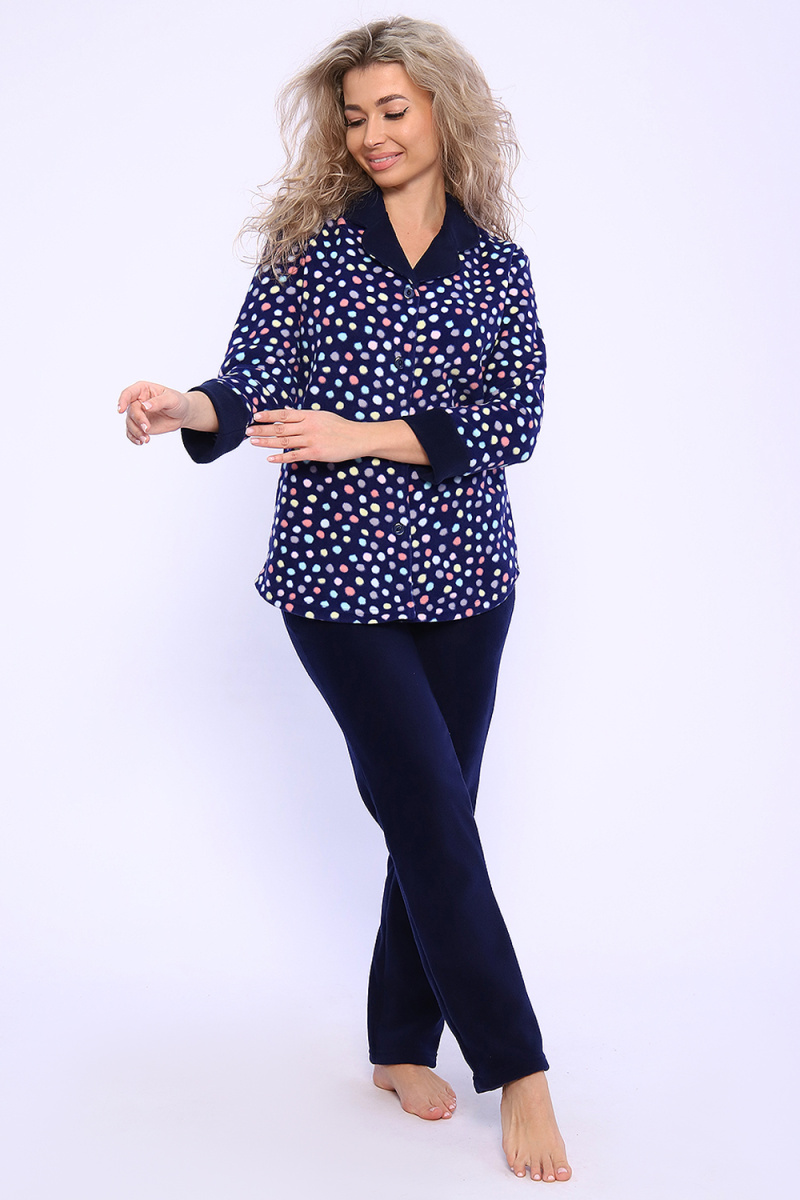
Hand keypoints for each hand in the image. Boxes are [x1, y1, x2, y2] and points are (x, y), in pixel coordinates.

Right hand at [117, 381, 191, 444]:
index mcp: (142, 390)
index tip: (121, 410)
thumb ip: (159, 402)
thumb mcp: (172, 399)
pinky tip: (140, 442)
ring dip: (136, 432)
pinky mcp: (140, 425)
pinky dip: (134, 438)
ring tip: (146, 439)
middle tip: (147, 429)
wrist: (182, 414)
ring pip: (130, 423)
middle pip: (131, 411)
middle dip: (138, 421)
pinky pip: (131, 432)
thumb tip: (145, 406)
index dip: (122, 400)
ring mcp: (138, 414)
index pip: (128, 393)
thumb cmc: (177, 402)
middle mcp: (137, 401)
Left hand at [246, 407, 369, 463]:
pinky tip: (270, 458)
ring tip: (254, 442)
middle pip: (280, 428)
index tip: (255, 416)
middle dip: (262, 429)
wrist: (358, 437)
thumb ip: (303, 415)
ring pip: (284, 441)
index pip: (284, 415)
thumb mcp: (322, 416)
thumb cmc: (340, 427)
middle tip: (248, 430)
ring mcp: (311, 440)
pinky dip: (281, 457)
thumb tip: (287, 412)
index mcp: (308, 415)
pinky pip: (295, 456)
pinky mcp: (315, 453)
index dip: (268, 415)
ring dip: (267, 442)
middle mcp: (308, 426)